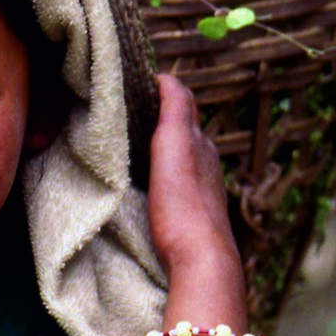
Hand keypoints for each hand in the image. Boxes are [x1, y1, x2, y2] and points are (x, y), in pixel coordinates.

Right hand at [145, 73, 240, 276]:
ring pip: (182, 159)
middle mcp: (207, 163)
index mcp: (201, 144)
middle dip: (161, 118)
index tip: (135, 88)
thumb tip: (167, 77)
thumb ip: (175, 107)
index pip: (183, 105)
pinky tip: (149, 184)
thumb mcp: (175, 142)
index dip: (161, 92)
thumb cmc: (183, 202)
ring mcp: (203, 191)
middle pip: (184, 131)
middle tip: (129, 114)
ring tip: (134, 146)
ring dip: (162, 148)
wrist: (199, 257)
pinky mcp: (193, 216)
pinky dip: (164, 174)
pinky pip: (178, 184)